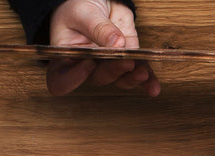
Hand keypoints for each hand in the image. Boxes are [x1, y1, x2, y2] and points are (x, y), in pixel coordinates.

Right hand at [46, 0, 160, 96]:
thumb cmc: (79, 6)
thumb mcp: (84, 13)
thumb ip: (98, 29)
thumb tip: (117, 44)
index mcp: (65, 57)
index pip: (61, 79)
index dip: (73, 79)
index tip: (87, 64)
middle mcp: (85, 66)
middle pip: (98, 77)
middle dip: (113, 71)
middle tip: (124, 60)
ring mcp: (107, 65)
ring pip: (120, 78)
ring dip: (132, 78)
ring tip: (142, 73)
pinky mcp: (127, 59)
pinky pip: (137, 73)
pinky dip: (147, 80)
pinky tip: (153, 87)